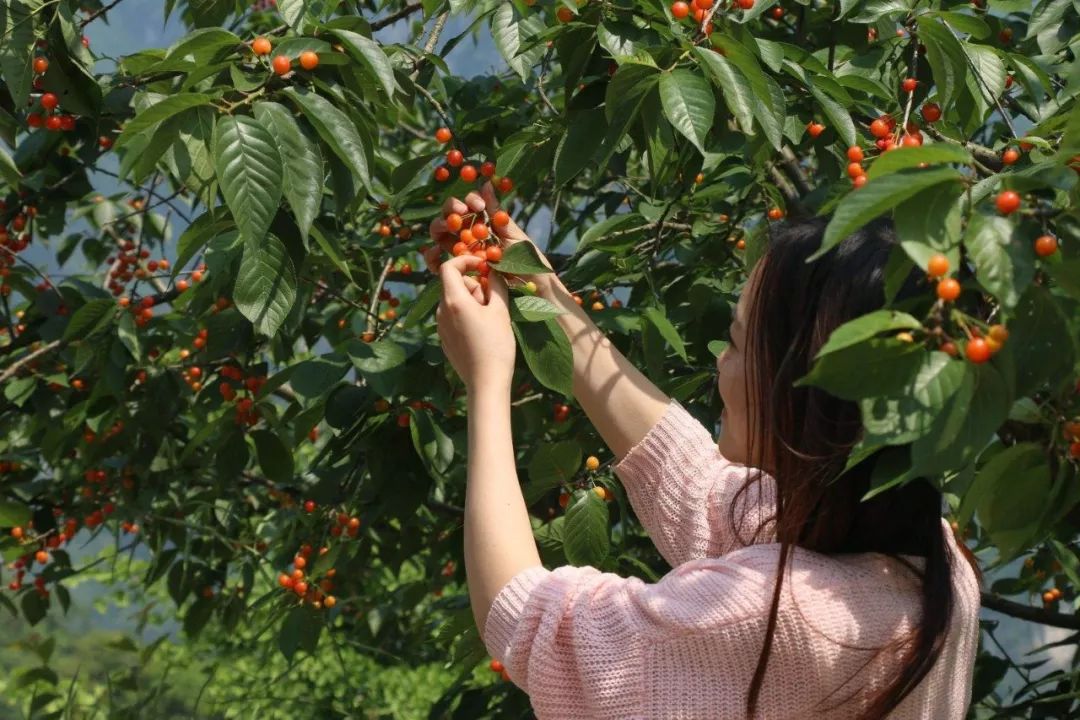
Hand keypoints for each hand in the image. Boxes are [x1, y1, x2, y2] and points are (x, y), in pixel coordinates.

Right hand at [427, 182, 552, 276]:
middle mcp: (469, 235)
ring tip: (449, 229)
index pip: (468, 204)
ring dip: (439, 227)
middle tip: (461, 212)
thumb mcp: (512, 233)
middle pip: (450, 216)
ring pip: (440, 234)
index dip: (469, 200)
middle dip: (451, 210)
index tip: (479, 206)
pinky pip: (438, 262)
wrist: (533, 288)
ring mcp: (462, 251)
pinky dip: (432, 256)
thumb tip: (486, 183)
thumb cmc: (527, 259)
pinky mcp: (457, 270)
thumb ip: (496, 211)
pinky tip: (436, 253)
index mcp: (484, 223)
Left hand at [436, 254, 515, 392]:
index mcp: (453, 300)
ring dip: (471, 301)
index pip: (448, 267)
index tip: (482, 265)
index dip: (465, 261)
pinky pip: (453, 317)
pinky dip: (466, 315)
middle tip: (493, 302)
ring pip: (454, 301)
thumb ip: (496, 286)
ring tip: (490, 319)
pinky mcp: (444, 339)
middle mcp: (441, 311)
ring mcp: (440, 326)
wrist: (486, 382)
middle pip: (454, 284)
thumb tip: (494, 271)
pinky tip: (482, 331)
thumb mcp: (500, 311)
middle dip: (474, 285)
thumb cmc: (496, 345)